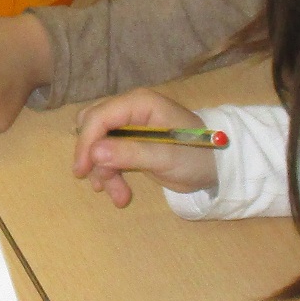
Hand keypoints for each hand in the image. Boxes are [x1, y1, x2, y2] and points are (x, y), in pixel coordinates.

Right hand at [71, 91, 218, 208]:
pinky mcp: (130, 144)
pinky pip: (107, 156)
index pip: (99, 117)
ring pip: (97, 145)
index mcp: (139, 103)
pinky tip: (120, 193)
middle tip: (99, 183)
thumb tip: (94, 153)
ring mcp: (129, 126)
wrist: (216, 168)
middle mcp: (130, 110)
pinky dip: (109, 174)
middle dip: (93, 157)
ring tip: (119, 196)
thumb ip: (130, 153)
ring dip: (103, 172)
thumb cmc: (197, 156)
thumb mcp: (166, 157)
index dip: (86, 142)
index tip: (83, 170)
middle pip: (92, 128)